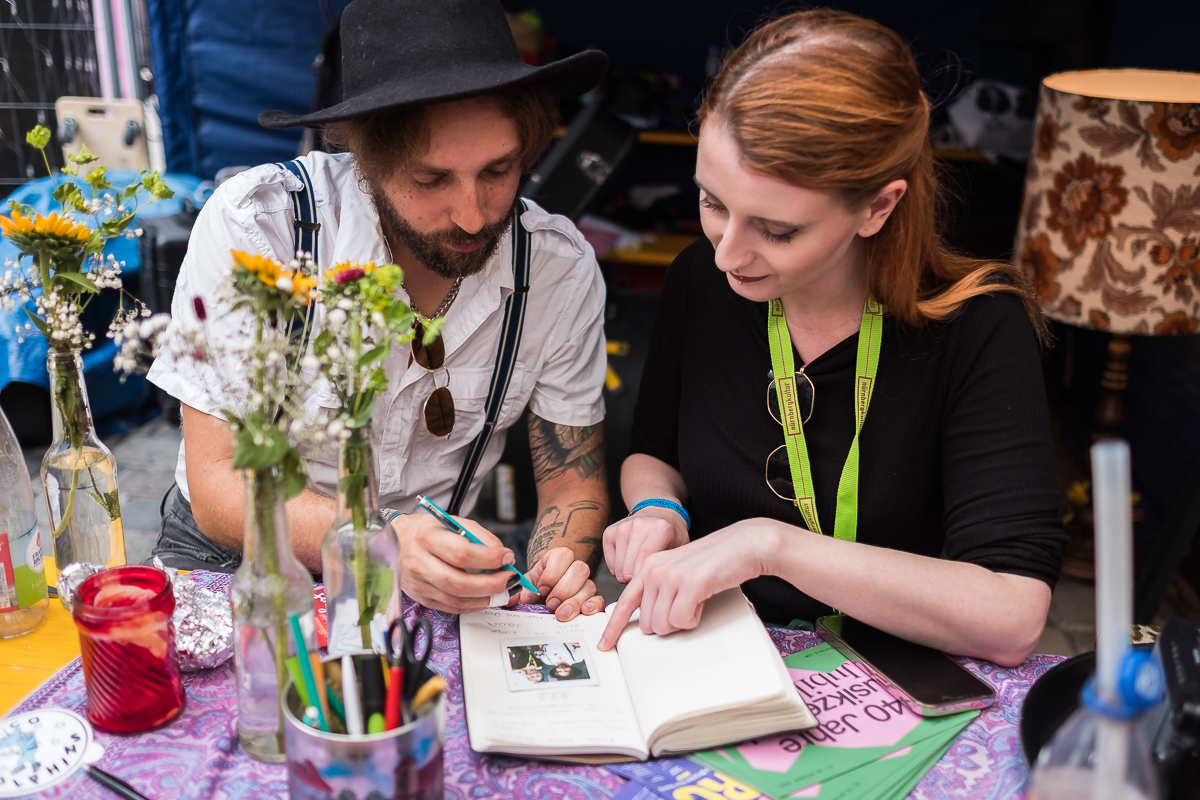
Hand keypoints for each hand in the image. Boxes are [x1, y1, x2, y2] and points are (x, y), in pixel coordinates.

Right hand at [392, 513, 517, 614]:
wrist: (395, 541)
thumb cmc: (427, 530)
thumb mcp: (452, 522)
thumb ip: (478, 536)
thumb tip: (502, 555)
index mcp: (426, 538)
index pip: (461, 553)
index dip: (489, 558)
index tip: (507, 557)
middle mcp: (419, 563)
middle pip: (458, 582)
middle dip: (490, 584)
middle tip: (509, 579)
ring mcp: (418, 584)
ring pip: (455, 599)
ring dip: (484, 598)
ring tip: (502, 590)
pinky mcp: (420, 597)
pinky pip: (450, 607)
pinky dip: (472, 605)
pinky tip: (484, 597)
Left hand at [517, 547, 605, 620]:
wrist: (537, 606)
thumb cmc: (532, 594)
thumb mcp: (523, 589)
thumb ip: (518, 590)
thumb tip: (511, 597)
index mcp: (556, 560)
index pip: (563, 555)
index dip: (552, 573)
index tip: (541, 589)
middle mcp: (573, 569)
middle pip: (579, 569)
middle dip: (563, 589)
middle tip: (550, 604)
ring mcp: (584, 585)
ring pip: (589, 586)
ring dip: (574, 601)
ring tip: (561, 614)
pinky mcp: (591, 600)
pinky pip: (599, 600)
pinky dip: (593, 605)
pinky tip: (584, 611)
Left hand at [598, 520, 781, 649]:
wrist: (742, 545)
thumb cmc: (714, 561)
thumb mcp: (678, 572)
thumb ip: (660, 590)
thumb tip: (650, 621)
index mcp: (648, 566)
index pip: (625, 603)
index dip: (614, 627)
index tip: (606, 644)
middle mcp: (654, 570)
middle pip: (648, 623)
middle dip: (668, 623)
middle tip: (686, 606)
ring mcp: (670, 576)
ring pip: (663, 624)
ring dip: (683, 621)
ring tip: (695, 600)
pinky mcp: (689, 584)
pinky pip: (681, 620)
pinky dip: (694, 618)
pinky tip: (702, 601)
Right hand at [603, 506, 689, 583]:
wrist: (659, 512)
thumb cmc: (671, 535)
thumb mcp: (681, 551)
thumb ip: (672, 570)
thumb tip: (663, 599)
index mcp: (660, 529)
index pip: (645, 565)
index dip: (647, 583)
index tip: (653, 590)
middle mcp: (639, 525)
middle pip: (629, 571)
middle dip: (638, 581)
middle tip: (648, 577)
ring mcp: (622, 528)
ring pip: (619, 570)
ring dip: (628, 575)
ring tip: (640, 566)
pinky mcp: (610, 532)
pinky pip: (610, 564)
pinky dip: (619, 568)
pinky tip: (630, 560)